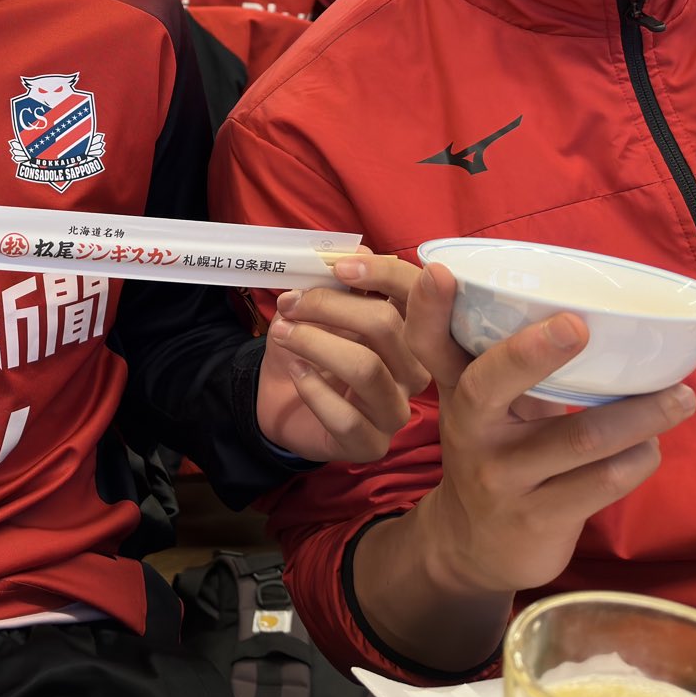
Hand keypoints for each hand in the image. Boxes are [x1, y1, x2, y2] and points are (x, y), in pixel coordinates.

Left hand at [255, 253, 429, 462]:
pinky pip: (346, 417)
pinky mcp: (371, 445)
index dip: (385, 274)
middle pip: (385, 325)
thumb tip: (355, 251)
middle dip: (330, 306)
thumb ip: (339, 280)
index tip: (341, 267)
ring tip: (283, 333)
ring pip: (366, 368)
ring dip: (314, 343)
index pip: (418, 294)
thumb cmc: (307, 345)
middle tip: (290, 303)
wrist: (277, 398)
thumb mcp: (316, 306)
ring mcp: (395, 410)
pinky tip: (295, 374)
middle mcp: (414, 370)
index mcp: (409, 329)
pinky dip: (313, 389)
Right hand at [404, 261, 695, 596]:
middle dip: (533, 352)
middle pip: (489, 384)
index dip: (429, 308)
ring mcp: (501, 477)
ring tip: (682, 398)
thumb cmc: (496, 454)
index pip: (429, 343)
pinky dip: (640, 459)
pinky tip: (652, 448)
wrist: (475, 547)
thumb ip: (509, 367)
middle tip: (579, 325)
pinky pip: (603, 482)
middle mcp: (469, 430)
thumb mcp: (484, 410)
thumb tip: (592, 313)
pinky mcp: (538, 517)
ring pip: (577, 438)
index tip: (441, 272)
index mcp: (456, 391)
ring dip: (639, 415)